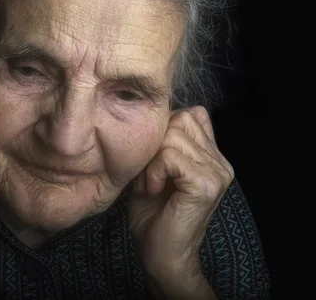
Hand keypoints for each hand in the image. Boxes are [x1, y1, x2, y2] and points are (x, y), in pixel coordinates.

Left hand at [128, 106, 233, 294]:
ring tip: (151, 185)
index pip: (191, 114)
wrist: (162, 256)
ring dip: (151, 161)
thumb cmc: (153, 215)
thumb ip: (161, 144)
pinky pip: (169, 155)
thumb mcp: (155, 170)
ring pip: (173, 135)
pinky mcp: (206, 184)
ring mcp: (217, 172)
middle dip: (155, 145)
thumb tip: (151, 117)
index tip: (152, 162)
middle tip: (149, 175)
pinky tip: (153, 190)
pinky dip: (153, 171)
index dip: (164, 131)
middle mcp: (220, 162)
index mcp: (212, 156)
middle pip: (180, 119)